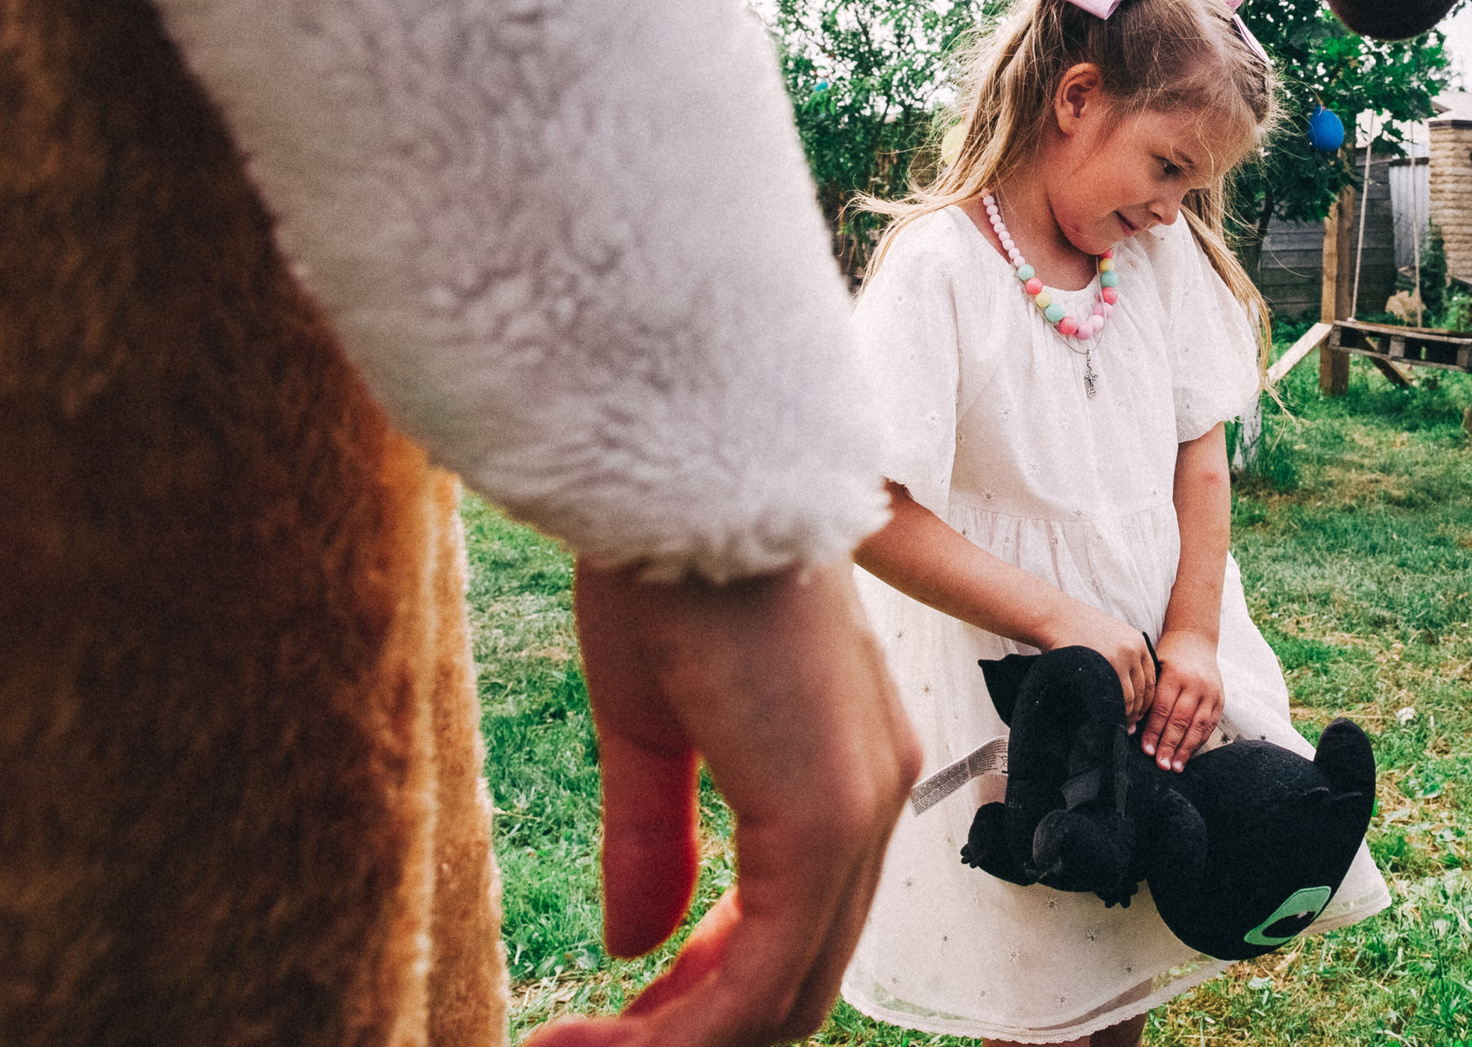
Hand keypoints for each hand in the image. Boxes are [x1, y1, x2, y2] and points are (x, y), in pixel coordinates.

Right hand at [523, 561, 917, 1046]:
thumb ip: (657, 832)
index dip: (702, 998)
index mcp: (843, 770)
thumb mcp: (651, 721)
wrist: (683, 481)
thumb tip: (638, 941)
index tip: (613, 1025)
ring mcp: (857, 813)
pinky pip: (761, 978)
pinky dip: (682, 1034)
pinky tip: (598, 1042)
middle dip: (685, 1037)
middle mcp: (873, 798)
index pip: (794, 933)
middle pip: (794, 983)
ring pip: (780, 997)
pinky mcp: (822, 822)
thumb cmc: (669, 569)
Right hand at [1046, 600, 1158, 726]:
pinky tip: (1109, 717)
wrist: (1056, 619)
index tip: (1139, 714)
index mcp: (1138, 642)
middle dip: (1138, 711)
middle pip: (1143, 690)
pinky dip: (1115, 711)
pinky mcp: (1104, 666)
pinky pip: (1116, 697)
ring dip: (1127, 715)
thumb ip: (1126, 656)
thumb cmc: (1079, 630)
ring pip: (1132, 697)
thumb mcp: (1112, 636)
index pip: (1150, 679)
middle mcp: (1134, 649)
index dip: (1146, 700)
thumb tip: (1132, 690)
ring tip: (1119, 726)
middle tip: (1129, 726)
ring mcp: (1120, 658)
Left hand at [1142, 630, 1222, 771]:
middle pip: (1181, 720)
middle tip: (1161, 765)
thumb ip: (1150, 695)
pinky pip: (1210, 725)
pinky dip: (1199, 741)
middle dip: (1170, 745)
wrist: (1195, 639)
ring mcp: (1211, 692)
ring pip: (1198, 725)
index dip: (1154, 731)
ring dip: (1186, 749)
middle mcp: (1195, 684)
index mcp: (1175, 674)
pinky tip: (1188, 754)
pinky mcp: (1220, 699)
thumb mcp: (1155, 668)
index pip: (1163, 709)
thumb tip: (1136, 729)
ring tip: (1175, 767)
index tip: (1146, 750)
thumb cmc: (1168, 656)